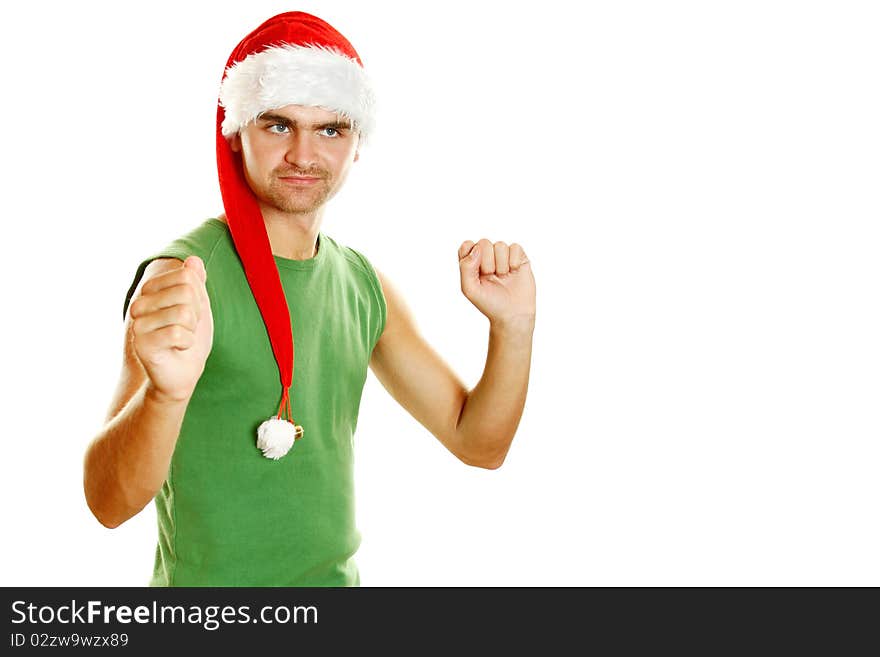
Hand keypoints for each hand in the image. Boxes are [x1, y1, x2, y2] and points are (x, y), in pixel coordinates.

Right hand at [129, 256, 213, 402]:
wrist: (182, 373)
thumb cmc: (189, 338)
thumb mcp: (198, 306)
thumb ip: (196, 283)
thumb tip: (194, 260)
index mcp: (150, 291)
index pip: (186, 276)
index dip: (198, 297)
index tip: (191, 314)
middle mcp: (139, 304)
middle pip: (186, 292)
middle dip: (197, 314)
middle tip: (186, 329)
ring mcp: (137, 324)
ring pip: (184, 313)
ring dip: (192, 330)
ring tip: (181, 339)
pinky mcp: (141, 344)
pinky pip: (178, 333)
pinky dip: (187, 343)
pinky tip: (178, 349)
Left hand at [458, 239, 535, 327]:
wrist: (513, 315)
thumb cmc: (490, 303)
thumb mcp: (469, 289)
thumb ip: (465, 267)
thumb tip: (477, 248)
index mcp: (472, 262)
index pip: (467, 245)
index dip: (471, 257)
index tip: (476, 273)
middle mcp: (487, 256)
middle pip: (484, 243)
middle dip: (488, 263)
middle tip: (491, 277)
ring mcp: (504, 255)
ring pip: (500, 245)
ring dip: (502, 265)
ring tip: (503, 277)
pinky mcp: (519, 257)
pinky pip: (515, 247)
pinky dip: (514, 262)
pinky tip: (513, 272)